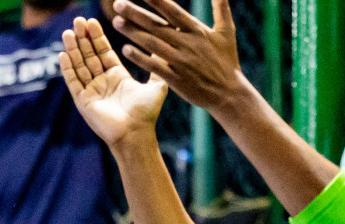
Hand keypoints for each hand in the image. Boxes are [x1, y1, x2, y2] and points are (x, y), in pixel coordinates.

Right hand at [59, 18, 167, 147]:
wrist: (135, 134)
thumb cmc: (146, 114)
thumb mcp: (156, 86)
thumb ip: (156, 66)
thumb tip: (164, 49)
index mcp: (117, 76)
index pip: (103, 52)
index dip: (97, 37)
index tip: (91, 21)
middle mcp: (102, 82)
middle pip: (89, 55)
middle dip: (83, 38)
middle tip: (77, 20)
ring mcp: (91, 91)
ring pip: (79, 65)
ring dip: (73, 49)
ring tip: (67, 32)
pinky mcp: (83, 101)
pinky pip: (73, 82)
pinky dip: (68, 68)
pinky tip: (63, 54)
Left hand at [109, 0, 245, 115]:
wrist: (229, 94)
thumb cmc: (227, 61)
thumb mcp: (227, 32)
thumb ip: (222, 8)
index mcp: (197, 31)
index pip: (173, 11)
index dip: (156, 1)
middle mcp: (186, 44)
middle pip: (156, 25)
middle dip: (136, 14)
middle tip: (117, 3)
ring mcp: (180, 61)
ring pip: (152, 43)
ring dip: (133, 33)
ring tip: (116, 22)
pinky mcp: (176, 78)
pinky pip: (154, 66)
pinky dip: (140, 58)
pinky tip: (125, 50)